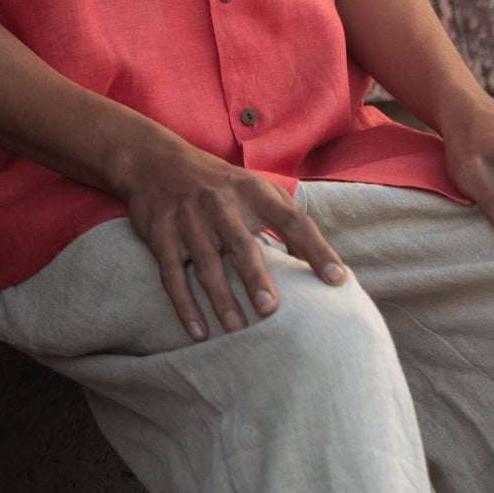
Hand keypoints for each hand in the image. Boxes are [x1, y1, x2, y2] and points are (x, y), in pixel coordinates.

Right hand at [119, 138, 347, 341]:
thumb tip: (318, 262)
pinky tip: (198, 331)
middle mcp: (221, 204)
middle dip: (255, 277)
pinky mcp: (162, 236)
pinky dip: (184, 305)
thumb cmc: (219, 183)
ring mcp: (189, 220)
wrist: (155, 161)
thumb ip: (286, 219)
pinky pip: (172, 275)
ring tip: (237, 329)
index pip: (292, 221)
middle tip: (269, 309)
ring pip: (207, 264)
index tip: (337, 279)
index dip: (316, 249)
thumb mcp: (254, 187)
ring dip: (221, 298)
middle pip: (241, 244)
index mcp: (253, 192)